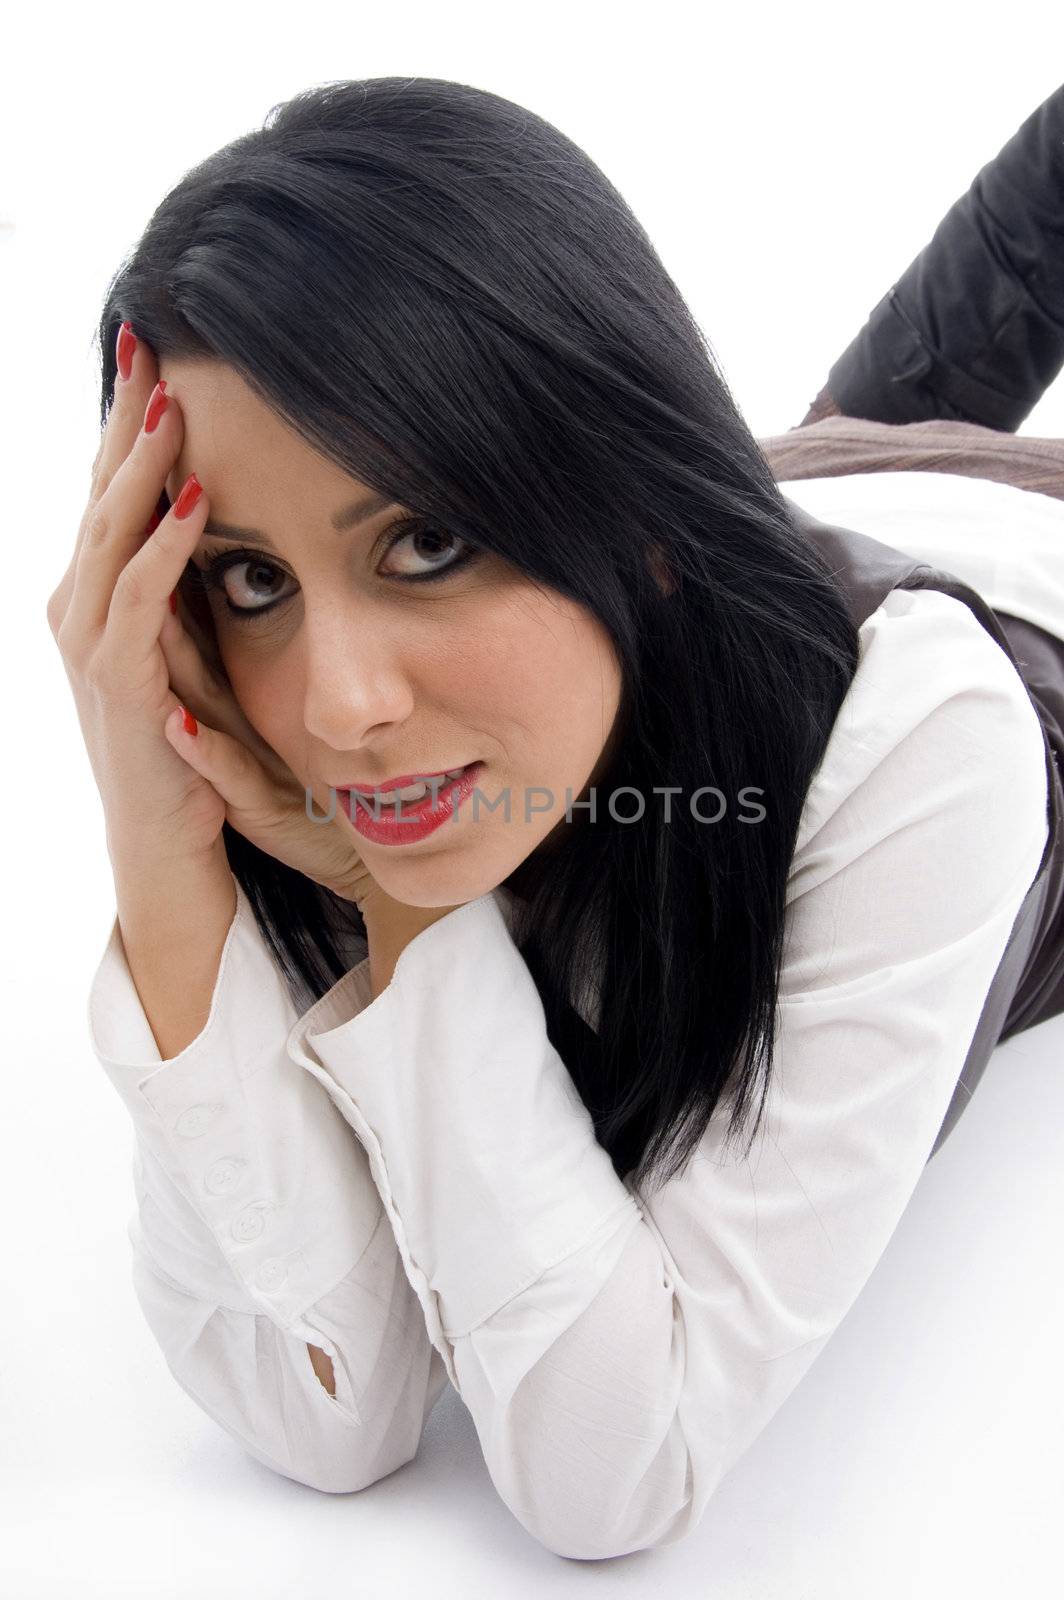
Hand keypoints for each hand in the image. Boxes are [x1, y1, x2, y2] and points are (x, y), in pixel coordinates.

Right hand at [46, 324, 377, 911]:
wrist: (174, 853)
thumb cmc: (192, 754)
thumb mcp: (197, 652)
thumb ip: (200, 590)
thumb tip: (235, 518)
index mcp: (103, 594)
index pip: (116, 487)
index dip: (134, 417)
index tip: (159, 341)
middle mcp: (83, 609)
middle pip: (103, 491)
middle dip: (129, 417)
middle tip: (151, 338)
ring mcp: (92, 647)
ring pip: (109, 535)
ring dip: (140, 467)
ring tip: (172, 402)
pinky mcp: (121, 691)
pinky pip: (140, 606)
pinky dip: (163, 551)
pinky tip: (195, 505)